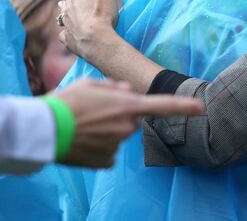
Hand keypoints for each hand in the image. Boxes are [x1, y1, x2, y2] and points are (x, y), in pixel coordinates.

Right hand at [53, 78, 202, 167]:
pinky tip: (82, 142)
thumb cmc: (67, 101)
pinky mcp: (106, 162)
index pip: (163, 106)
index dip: (184, 107)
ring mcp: (118, 146)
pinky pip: (108, 152)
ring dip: (105, 132)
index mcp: (128, 105)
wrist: (44, 129)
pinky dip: (98, 148)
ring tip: (82, 126)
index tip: (202, 108)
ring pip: (117, 136)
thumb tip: (128, 91)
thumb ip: (115, 87)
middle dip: (117, 116)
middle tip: (92, 112)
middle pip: (130, 120)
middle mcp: (127, 127)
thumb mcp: (91, 84)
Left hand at [59, 0, 118, 59]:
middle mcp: (69, 8)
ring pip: (63, 14)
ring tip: (65, 8)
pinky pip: (64, 34)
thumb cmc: (102, 12)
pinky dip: (65, 32)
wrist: (95, 40)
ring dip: (66, 11)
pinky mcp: (68, 39)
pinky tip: (65, 33)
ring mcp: (67, 24)